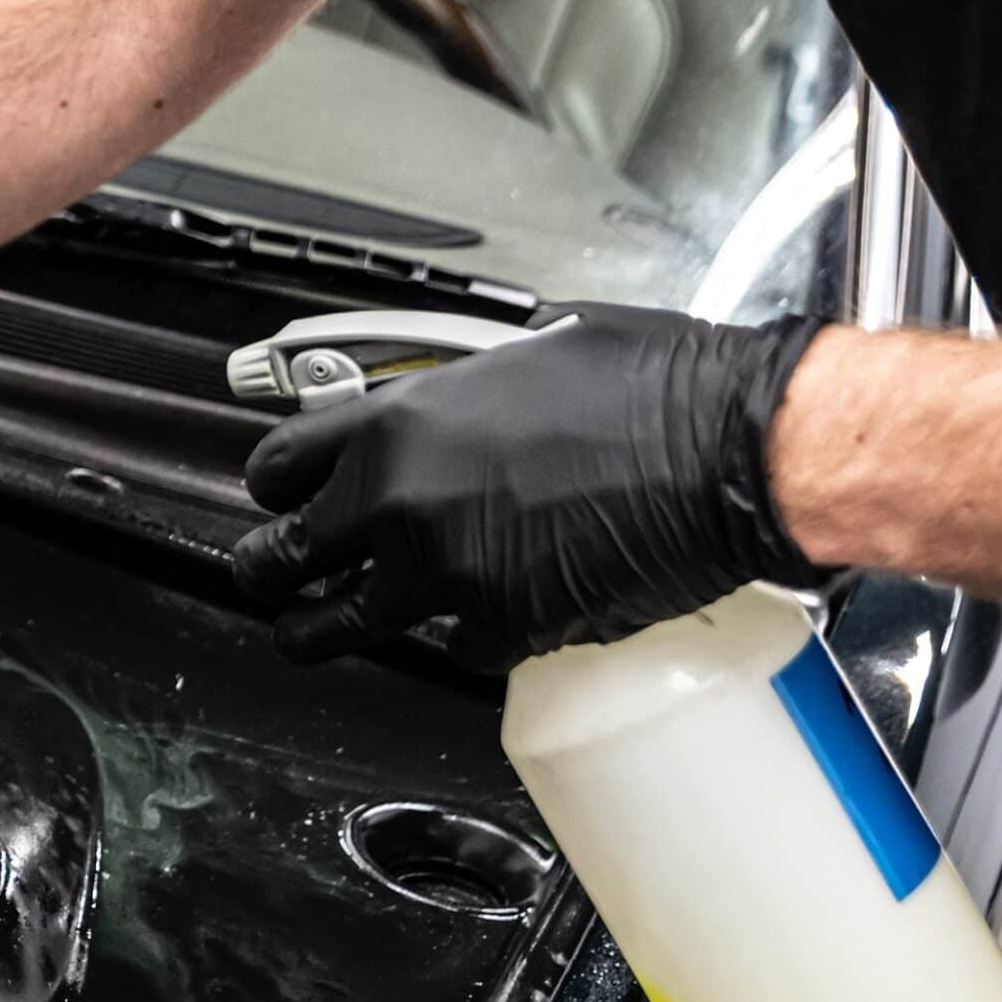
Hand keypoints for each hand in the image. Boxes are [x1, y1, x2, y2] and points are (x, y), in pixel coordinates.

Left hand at [232, 303, 828, 670]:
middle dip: (272, 569)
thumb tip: (452, 400)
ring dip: (318, 629)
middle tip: (278, 575)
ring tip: (311, 632)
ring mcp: (441, 575)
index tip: (279, 501)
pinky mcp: (494, 632)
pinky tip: (489, 607)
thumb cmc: (657, 391)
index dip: (274, 489)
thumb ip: (462, 390)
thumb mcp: (531, 352)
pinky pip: (450, 648)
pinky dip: (465, 635)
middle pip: (281, 557)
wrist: (729, 457)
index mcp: (401, 420)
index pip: (279, 467)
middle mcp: (401, 501)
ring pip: (334, 626)